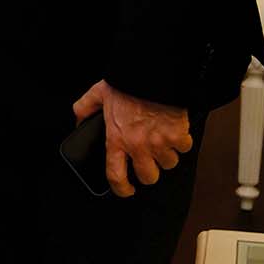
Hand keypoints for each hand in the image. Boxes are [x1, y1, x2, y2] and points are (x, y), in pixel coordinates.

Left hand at [72, 80, 193, 198]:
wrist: (153, 74)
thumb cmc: (127, 84)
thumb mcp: (98, 93)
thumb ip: (85, 108)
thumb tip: (79, 121)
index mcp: (116, 139)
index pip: (116, 176)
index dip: (122, 188)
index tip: (127, 189)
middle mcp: (138, 146)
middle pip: (149, 177)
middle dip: (149, 171)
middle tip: (148, 160)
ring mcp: (159, 143)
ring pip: (168, 164)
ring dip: (166, 155)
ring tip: (161, 141)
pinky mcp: (178, 136)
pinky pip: (184, 149)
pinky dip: (181, 142)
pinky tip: (174, 131)